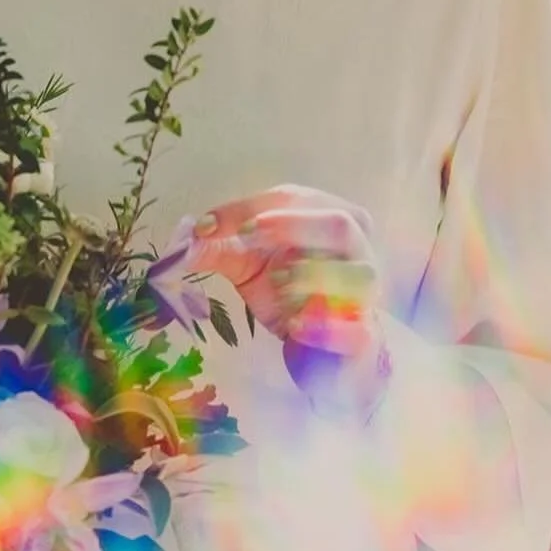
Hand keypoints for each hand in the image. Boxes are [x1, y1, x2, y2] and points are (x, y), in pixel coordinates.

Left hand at [185, 182, 390, 412]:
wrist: (320, 351)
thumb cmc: (289, 293)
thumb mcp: (247, 264)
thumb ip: (217, 247)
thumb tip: (185, 237)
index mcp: (329, 218)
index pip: (294, 199)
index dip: (248, 208)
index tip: (207, 227)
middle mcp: (358, 251)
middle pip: (340, 223)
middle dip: (291, 226)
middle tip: (247, 236)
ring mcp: (366, 297)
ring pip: (358, 275)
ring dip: (313, 275)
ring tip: (277, 282)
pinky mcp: (364, 337)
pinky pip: (355, 329)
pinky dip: (325, 327)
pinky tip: (296, 324)